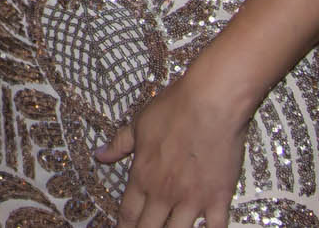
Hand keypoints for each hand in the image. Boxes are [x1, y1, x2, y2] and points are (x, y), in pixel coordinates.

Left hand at [97, 74, 247, 227]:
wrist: (210, 103)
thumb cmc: (174, 109)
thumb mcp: (138, 123)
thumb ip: (119, 144)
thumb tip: (99, 155)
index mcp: (142, 176)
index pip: (128, 212)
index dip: (123, 226)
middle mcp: (164, 193)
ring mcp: (192, 199)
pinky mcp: (219, 198)